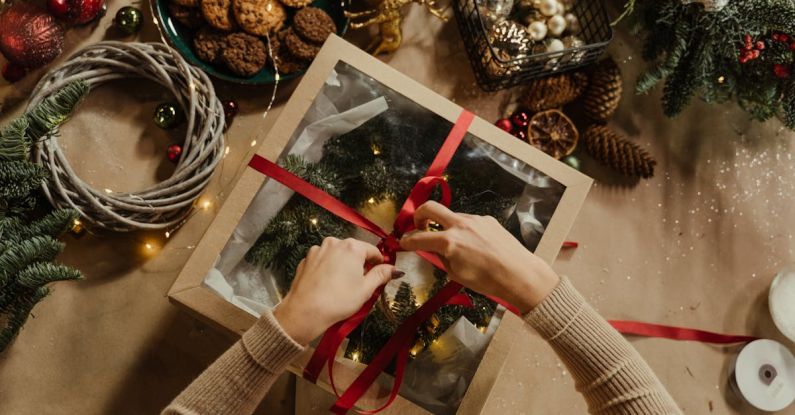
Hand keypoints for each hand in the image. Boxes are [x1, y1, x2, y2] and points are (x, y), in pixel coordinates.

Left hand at [273, 237, 401, 344]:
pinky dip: (328, 269)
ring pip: (337, 255)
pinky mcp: (306, 259)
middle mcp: (334, 242)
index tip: (380, 275)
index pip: (373, 250)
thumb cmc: (339, 301)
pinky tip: (327, 285)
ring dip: (343, 265)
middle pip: (354, 250)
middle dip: (359, 264)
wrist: (304, 311)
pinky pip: (323, 261)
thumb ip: (381, 275)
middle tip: (361, 284)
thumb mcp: (365, 289)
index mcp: (352, 247)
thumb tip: (395, 269)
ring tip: (342, 286)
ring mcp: (317, 249)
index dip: (379, 263)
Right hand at [400, 201, 558, 313]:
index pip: (418, 238)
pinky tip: (474, 246)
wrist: (519, 274)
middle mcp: (460, 225)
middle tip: (418, 226)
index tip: (402, 242)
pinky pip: (469, 222)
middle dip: (418, 215)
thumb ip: (440, 258)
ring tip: (454, 245)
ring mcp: (475, 219)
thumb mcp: (456, 274)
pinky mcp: (487, 220)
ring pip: (452, 216)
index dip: (406, 241)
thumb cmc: (487, 280)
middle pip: (430, 208)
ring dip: (445, 226)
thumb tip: (431, 249)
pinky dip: (463, 230)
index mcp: (449, 242)